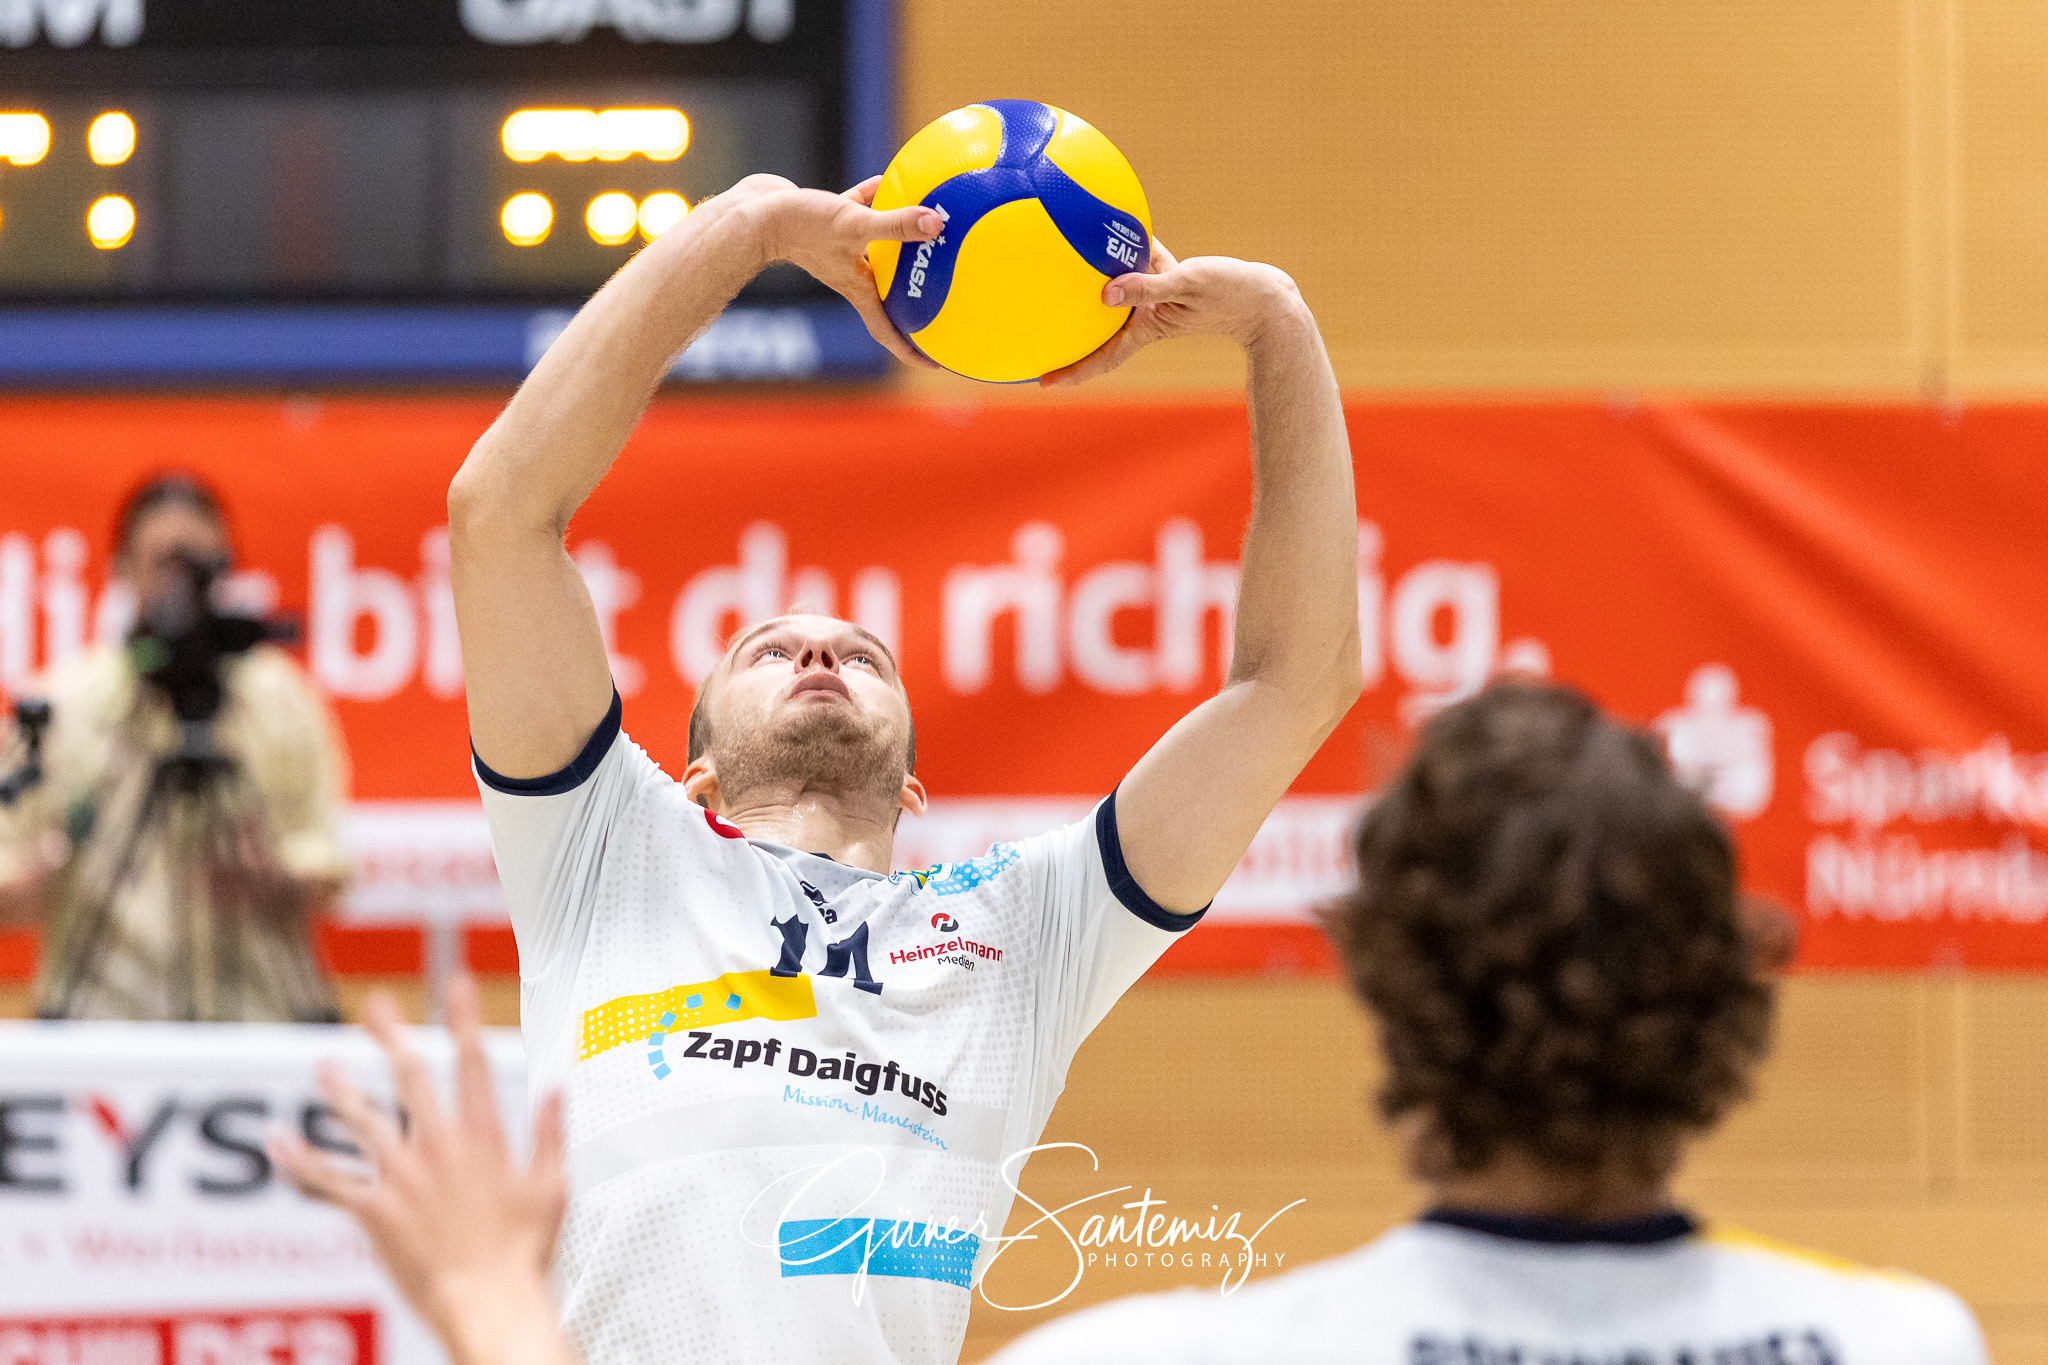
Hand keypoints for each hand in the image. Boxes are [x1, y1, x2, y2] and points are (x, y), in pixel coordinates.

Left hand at [269, 979, 570, 1364]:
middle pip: (410, 1077)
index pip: (472, 1063)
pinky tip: (279, 1143)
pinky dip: (299, 1161)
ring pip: (362, 1120)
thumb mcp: (552, 1187)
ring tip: (324, 1066)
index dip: (462, 1019)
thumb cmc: (522, 1253)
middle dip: (391, 1036)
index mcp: (484, 1136)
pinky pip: (327, 1181)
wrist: (488, 1301)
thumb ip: (550, 1134)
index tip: (454, 984)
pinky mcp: (375, 1210)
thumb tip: (556, 1090)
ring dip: (341, 1090)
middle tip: (376, 1007)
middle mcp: (439, 1146)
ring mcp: (403, 1176)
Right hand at [716, 173, 941, 369]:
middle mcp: (850, 273)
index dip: (910, 349)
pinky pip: (857, 211)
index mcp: (857, 288)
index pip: (887, 330)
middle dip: (913, 296)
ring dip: (899, 242)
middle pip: (887, 292)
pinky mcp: (827, 222)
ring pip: (876, 249)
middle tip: (944, 296)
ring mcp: (838, 248)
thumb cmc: (801, 228)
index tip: (935, 362)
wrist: (753, 213)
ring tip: (927, 231)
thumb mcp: (854, 226)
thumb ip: (895, 225)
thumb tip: (935, 224)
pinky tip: (887, 181)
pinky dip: (872, 199)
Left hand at [1040, 241, 1307, 386]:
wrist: (1269, 298)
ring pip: (1119, 293)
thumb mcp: (1187, 284)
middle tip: (1038, 329)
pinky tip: (1119, 229)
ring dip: (1096, 284)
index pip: (1103, 357)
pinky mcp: (1176, 281)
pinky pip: (1144, 266)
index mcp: (1147, 327)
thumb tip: (1105, 293)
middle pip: (1102, 329)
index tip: (1042, 380)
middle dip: (1072, 332)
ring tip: (1066, 268)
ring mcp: (1162, 300)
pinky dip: (1131, 253)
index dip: (1074, 371)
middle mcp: (1149, 316)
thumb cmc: (1231, 294)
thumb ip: (1146, 286)